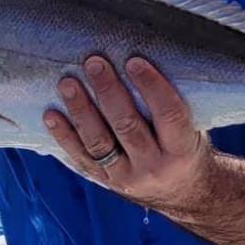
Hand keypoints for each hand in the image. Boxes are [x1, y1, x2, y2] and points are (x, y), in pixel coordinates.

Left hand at [44, 55, 214, 210]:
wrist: (183, 192)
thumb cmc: (187, 146)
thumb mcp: (193, 129)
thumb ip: (174, 103)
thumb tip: (149, 52)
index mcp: (181, 150)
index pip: (169, 115)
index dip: (152, 86)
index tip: (134, 60)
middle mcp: (154, 167)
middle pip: (128, 127)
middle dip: (109, 92)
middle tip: (94, 62)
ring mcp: (126, 177)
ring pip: (100, 143)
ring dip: (81, 111)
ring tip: (67, 83)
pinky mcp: (105, 181)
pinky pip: (81, 158)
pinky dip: (64, 136)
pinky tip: (51, 114)